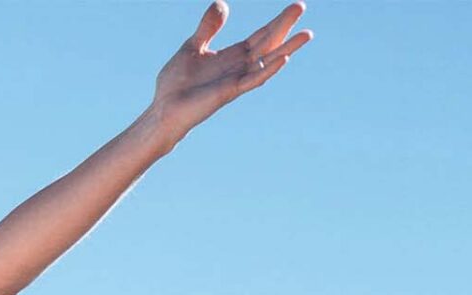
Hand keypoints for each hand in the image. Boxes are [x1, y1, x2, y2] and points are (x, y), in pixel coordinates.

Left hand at [149, 2, 312, 138]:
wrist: (164, 107)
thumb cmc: (176, 82)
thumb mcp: (192, 47)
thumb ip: (208, 27)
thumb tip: (221, 3)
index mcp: (232, 56)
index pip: (261, 35)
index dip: (277, 21)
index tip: (296, 7)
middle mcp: (240, 67)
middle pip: (268, 42)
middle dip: (284, 25)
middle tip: (301, 6)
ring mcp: (237, 79)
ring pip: (268, 60)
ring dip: (287, 47)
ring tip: (306, 34)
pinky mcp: (230, 91)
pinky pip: (254, 79)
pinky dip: (269, 69)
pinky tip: (283, 58)